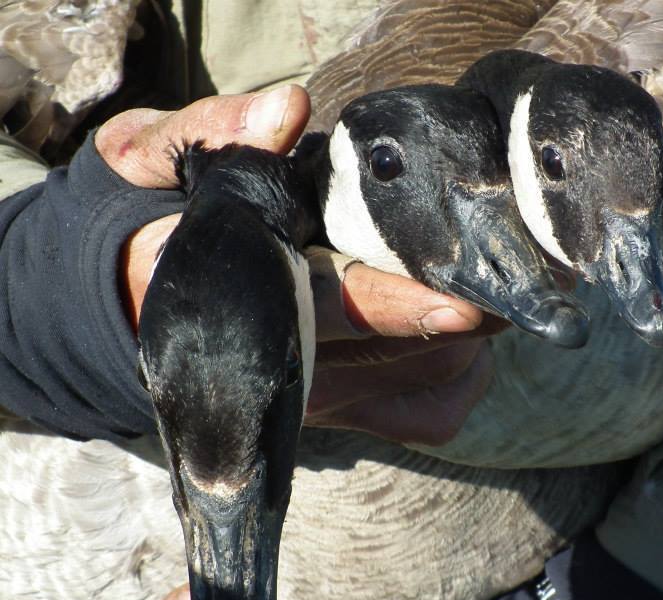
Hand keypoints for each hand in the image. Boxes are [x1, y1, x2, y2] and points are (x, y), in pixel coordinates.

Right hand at [100, 88, 497, 445]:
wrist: (145, 303)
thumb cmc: (168, 219)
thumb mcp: (153, 157)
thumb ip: (216, 131)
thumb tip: (288, 111)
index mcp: (239, 298)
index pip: (331, 308)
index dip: (398, 307)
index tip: (462, 302)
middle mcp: (279, 366)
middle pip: (403, 352)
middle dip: (467, 311)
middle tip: (509, 264)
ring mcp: (316, 399)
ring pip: (429, 379)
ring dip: (475, 335)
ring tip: (491, 282)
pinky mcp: (346, 414)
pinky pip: (429, 417)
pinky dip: (463, 380)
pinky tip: (462, 339)